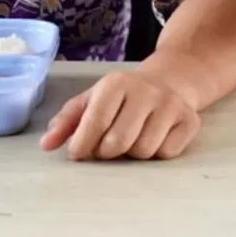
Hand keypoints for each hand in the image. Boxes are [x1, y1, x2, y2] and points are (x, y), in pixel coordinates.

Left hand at [39, 70, 200, 160]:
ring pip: (143, 151)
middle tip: (106, 146)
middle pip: (118, 143)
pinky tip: (153, 138)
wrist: (170, 81)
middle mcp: (145, 91)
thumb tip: (46, 144)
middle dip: (107, 152)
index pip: (95, 122)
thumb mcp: (92, 100)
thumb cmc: (122, 97)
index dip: (83, 144)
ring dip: (132, 154)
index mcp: (116, 83)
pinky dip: (156, 154)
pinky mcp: (189, 121)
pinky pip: (166, 153)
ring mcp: (170, 105)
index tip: (78, 152)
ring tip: (131, 139)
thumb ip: (67, 122)